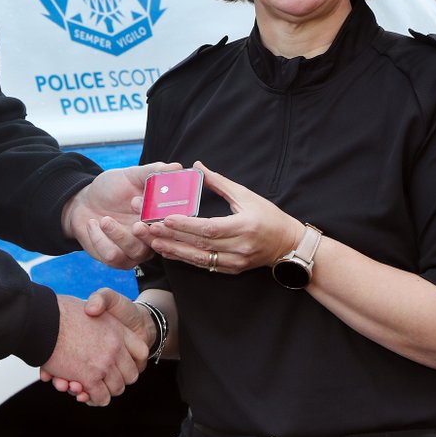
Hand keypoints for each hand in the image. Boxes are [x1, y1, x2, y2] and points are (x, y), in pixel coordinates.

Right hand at [38, 294, 147, 405]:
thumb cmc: (62, 311)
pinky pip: (100, 397)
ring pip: (116, 389)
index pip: (141, 352)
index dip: (134, 360)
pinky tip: (85, 393)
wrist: (43, 317)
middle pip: (131, 374)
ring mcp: (104, 365)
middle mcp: (116, 348)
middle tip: (106, 378)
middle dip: (119, 378)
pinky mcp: (89, 378)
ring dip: (106, 390)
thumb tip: (102, 322)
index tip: (123, 363)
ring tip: (94, 386)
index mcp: (118, 330)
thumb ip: (103, 316)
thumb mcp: (92, 305)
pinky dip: (94, 398)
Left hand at [63, 162, 180, 268]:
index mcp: (160, 217)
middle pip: (159, 242)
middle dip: (146, 232)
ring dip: (119, 236)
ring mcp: (135, 250)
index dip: (166, 219)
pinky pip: (113, 256)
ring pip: (136, 252)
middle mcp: (152, 236)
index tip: (153, 208)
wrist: (84, 201)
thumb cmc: (112, 188)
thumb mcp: (131, 176)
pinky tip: (93, 224)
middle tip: (136, 223)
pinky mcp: (116, 259)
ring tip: (104, 219)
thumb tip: (176, 167)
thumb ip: (152, 172)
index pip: (173, 223)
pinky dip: (100, 239)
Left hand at [132, 162, 301, 273]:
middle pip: (199, 245)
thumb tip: (197, 166)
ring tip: (151, 240)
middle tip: (147, 228)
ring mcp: (234, 262)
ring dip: (172, 249)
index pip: (209, 228)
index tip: (165, 218)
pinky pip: (203, 265)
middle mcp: (239, 248)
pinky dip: (183, 257)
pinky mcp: (230, 270)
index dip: (186, 225)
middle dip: (170, 236)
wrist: (287, 245)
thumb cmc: (269, 217)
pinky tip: (167, 250)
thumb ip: (220, 182)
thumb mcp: (247, 196)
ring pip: (198, 258)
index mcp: (244, 227)